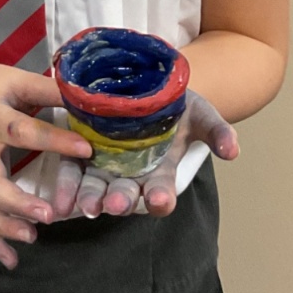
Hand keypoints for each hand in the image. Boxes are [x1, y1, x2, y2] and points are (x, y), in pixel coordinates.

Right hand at [0, 62, 92, 269]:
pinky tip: (12, 261)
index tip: (86, 150)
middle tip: (49, 216)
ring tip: (32, 237)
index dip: (54, 141)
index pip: (22, 132)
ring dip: (3, 226)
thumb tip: (90, 95)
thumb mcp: (18, 80)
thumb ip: (50, 89)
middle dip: (16, 201)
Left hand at [51, 91, 237, 220]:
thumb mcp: (202, 114)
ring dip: (90, 198)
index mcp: (160, 172)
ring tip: (85, 206)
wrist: (149, 87)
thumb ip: (218, 131)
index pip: (161, 193)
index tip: (159, 200)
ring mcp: (104, 165)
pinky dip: (65, 187)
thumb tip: (233, 150)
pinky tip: (59, 202)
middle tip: (116, 205)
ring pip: (96, 187)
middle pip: (125, 194)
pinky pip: (71, 170)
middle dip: (121, 200)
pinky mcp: (81, 150)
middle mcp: (131, 175)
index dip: (160, 198)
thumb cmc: (179, 106)